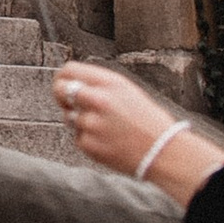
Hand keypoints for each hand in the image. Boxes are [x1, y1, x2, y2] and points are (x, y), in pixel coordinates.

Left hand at [51, 60, 223, 207]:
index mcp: (110, 83)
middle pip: (60, 90)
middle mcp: (98, 100)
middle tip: (66, 103)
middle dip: (60, 96)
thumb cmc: (148, 121)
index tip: (63, 83)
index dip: (62, 77)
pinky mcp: (88, 144)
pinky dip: (89, 139)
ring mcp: (91, 123)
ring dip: (81, 121)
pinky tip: (109, 141)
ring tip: (107, 128)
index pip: (70, 70)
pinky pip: (78, 137)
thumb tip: (72, 83)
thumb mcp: (128, 92)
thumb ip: (100, 86)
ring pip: (69, 117)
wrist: (163, 152)